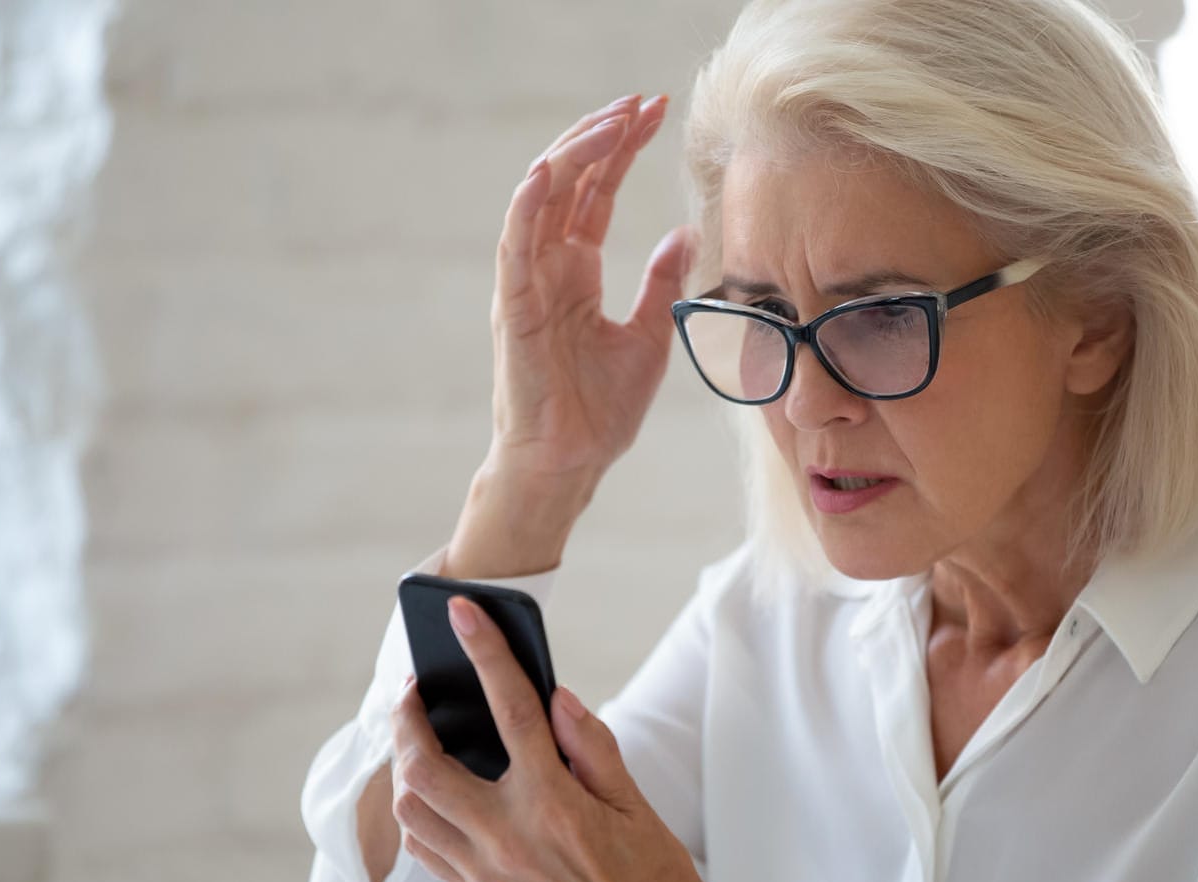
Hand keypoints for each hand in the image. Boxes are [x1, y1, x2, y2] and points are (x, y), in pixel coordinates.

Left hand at [387, 594, 739, 881]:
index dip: (485, 652)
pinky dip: (415, 810)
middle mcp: (508, 838)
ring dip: (403, 764)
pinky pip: (424, 847)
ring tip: (418, 735)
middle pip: (425, 763)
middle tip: (418, 688)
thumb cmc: (654, 877)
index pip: (509, 710)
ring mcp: (486, 871)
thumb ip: (590, 744)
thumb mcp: (633, 801)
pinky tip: (430, 789)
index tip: (465, 614)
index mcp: (553, 804)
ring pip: (410, 809)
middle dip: (409, 714)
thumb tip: (554, 697)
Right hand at [487, 92, 697, 486]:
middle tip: (641, 102)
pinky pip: (514, 244)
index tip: (657, 112)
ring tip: (613, 122)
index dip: (623, 149)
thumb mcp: (648, 335)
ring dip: (575, 154)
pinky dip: (529, 203)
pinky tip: (552, 169)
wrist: (570, 462)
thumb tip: (685, 234)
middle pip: (570, 181)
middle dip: (604, 136)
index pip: (597, 191)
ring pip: (541, 198)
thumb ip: (660, 281)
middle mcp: (546, 267)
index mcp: (575, 270)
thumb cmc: (600, 410)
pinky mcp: (512, 307)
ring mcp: (526, 283)